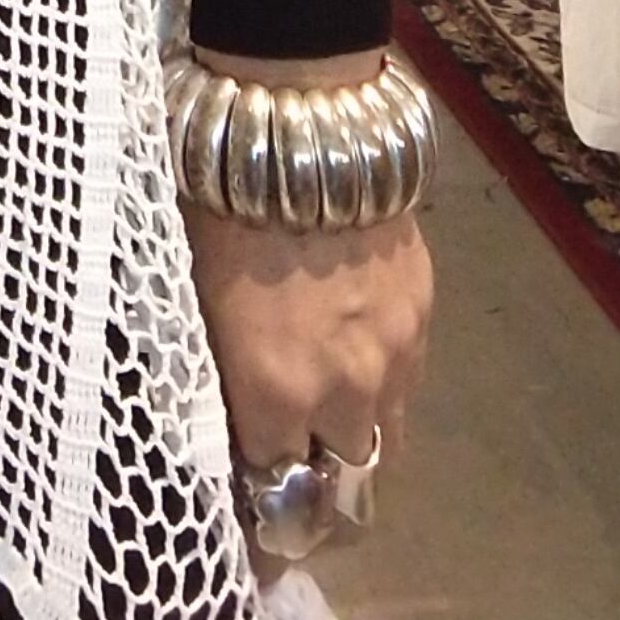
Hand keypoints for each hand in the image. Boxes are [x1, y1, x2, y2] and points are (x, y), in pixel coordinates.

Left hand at [182, 49, 433, 566]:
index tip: (244, 490)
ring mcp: (392, 354)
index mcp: (272, 389)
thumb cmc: (218, 198)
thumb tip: (224, 400)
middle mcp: (342, 390)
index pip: (275, 488)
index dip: (260, 495)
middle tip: (290, 458)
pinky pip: (408, 380)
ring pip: (385, 437)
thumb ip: (220, 363)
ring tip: (325, 414)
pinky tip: (353, 353)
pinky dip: (382, 382)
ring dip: (355, 435)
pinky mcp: (423, 313)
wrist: (301, 124)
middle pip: (344, 482)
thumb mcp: (197, 290)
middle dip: (317, 480)